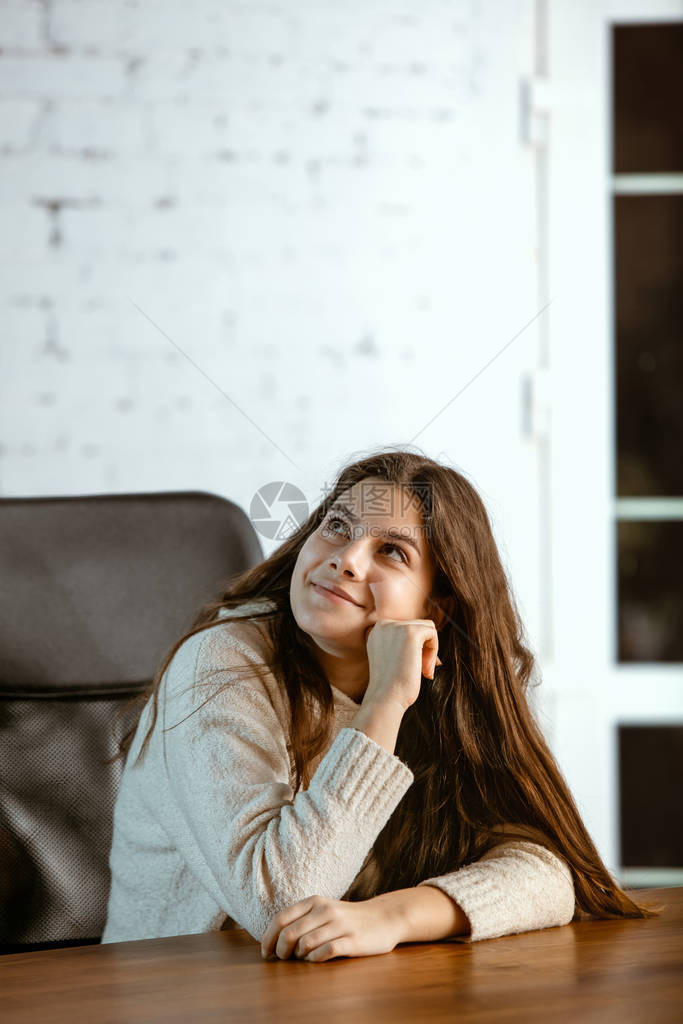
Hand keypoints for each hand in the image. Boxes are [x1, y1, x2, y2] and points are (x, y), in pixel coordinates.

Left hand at [261, 894, 402, 962]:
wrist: (384, 917)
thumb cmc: (347, 918)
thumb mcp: (323, 910)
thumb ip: (301, 920)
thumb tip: (273, 940)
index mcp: (314, 901)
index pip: (281, 918)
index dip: (268, 938)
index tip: (266, 953)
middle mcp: (325, 910)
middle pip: (289, 933)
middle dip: (281, 951)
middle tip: (284, 959)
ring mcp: (339, 925)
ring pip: (305, 943)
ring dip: (298, 956)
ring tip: (303, 958)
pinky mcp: (352, 941)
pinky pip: (325, 952)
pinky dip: (315, 959)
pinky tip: (316, 959)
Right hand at [363, 619, 441, 711]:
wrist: (386, 699)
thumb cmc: (392, 685)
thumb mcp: (393, 658)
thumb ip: (404, 643)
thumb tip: (430, 635)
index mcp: (378, 630)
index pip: (407, 628)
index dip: (416, 648)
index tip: (413, 668)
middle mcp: (384, 625)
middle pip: (418, 626)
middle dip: (423, 649)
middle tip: (419, 671)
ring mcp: (396, 627)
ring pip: (427, 628)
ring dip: (429, 651)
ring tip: (422, 670)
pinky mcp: (411, 633)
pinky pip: (432, 633)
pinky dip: (434, 651)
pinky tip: (425, 669)